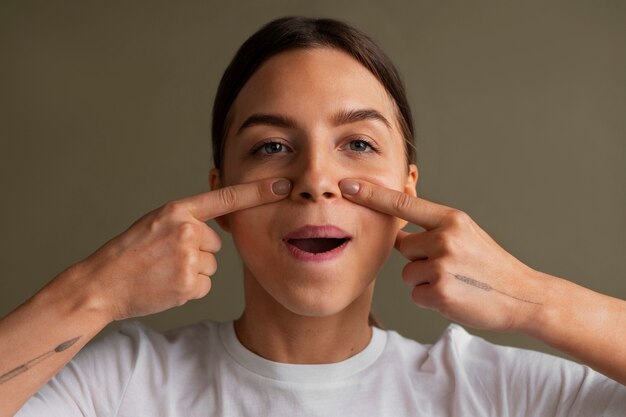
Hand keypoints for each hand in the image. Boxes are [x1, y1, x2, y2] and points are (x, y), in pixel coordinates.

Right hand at [71, 178, 291, 321]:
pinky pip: (206, 284)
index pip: (225, 198)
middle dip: (199, 250)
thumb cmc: (131, 252)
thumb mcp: (156, 222)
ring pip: (212, 264)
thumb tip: (220, 223)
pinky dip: (191, 288)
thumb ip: (188, 218)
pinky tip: (168, 285)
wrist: (104, 283)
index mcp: (178, 210)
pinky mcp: (190, 284)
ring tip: (165, 270)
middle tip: (168, 256)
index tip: (284, 186)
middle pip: (217, 242)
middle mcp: (187, 231)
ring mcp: (189, 258)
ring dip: (194, 270)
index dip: (257, 192)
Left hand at [339, 179, 543, 331]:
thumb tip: (398, 217)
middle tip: (450, 267)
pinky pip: (416, 295)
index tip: (346, 186)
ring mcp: (442, 266)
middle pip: (403, 248)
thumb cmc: (489, 265)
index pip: (403, 203)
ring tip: (455, 282)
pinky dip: (430, 300)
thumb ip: (433, 225)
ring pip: (408, 274)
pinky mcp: (440, 293)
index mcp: (451, 219)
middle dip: (419, 259)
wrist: (522, 296)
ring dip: (424, 282)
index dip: (371, 195)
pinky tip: (454, 297)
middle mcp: (445, 238)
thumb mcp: (466, 233)